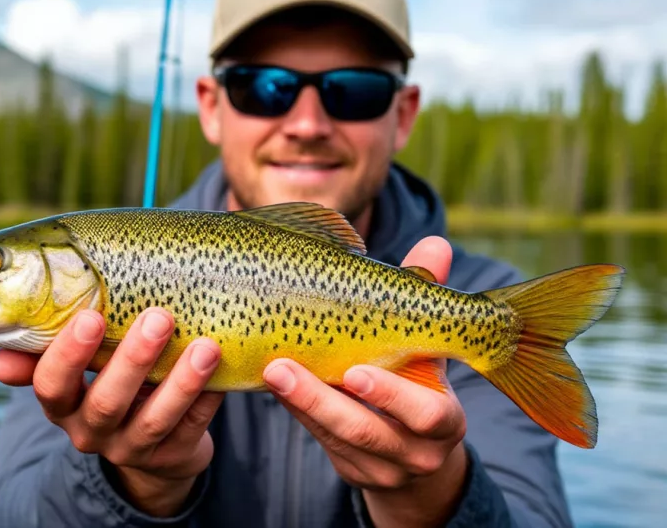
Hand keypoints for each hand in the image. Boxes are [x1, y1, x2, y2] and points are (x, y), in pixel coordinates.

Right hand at [0, 307, 224, 517]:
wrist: (149, 447)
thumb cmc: (107, 384)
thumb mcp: (76, 372)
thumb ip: (45, 354)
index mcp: (62, 405)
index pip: (51, 386)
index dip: (68, 356)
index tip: (89, 318)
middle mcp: (91, 431)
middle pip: (106, 402)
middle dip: (132, 360)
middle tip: (158, 317)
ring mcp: (132, 449)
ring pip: (154, 420)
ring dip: (180, 382)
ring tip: (205, 346)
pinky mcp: (172, 458)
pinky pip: (193, 429)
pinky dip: (208, 400)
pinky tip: (222, 372)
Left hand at [262, 236, 467, 527]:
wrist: (427, 453)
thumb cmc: (425, 380)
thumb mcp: (432, 347)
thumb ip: (428, 296)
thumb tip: (436, 245)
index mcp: (445, 421)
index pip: (427, 414)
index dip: (392, 396)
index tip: (356, 371)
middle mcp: (416, 452)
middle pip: (367, 432)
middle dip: (321, 402)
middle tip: (281, 368)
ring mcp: (380, 468)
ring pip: (335, 439)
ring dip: (298, 403)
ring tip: (268, 368)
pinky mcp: (351, 469)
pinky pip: (319, 438)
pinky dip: (295, 409)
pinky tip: (268, 380)